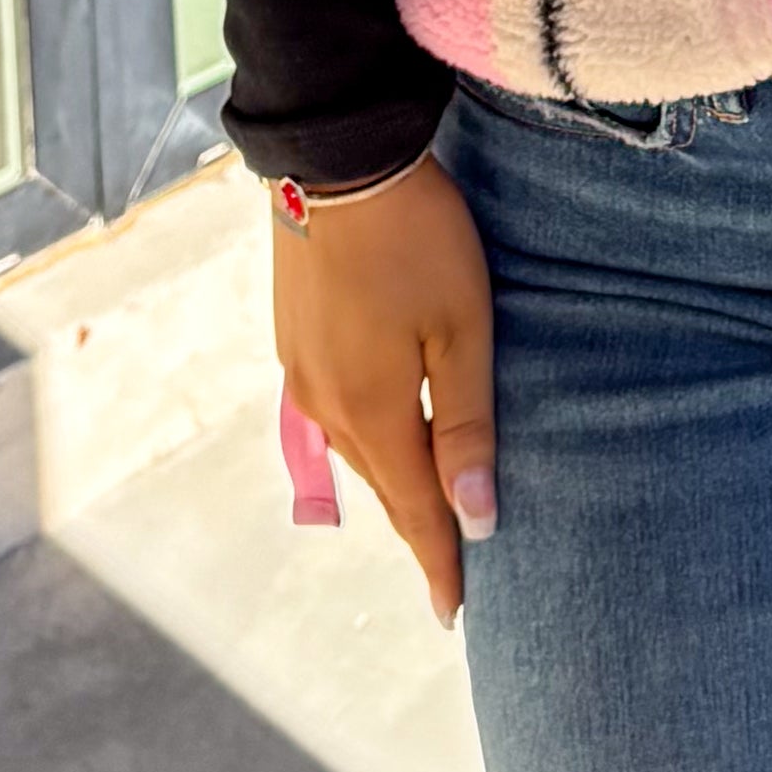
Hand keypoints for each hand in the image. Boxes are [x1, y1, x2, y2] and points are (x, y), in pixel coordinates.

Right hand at [270, 158, 496, 628]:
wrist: (337, 158)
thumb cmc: (418, 239)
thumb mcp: (464, 331)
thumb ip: (470, 427)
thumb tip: (478, 520)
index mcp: (371, 412)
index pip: (416, 511)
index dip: (440, 563)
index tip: (459, 614)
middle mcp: (325, 405)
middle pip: (383, 488)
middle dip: (418, 531)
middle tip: (450, 573)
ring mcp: (301, 372)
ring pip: (354, 453)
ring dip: (391, 487)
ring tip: (424, 514)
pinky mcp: (292, 340)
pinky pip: (333, 417)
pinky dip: (366, 442)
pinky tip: (383, 437)